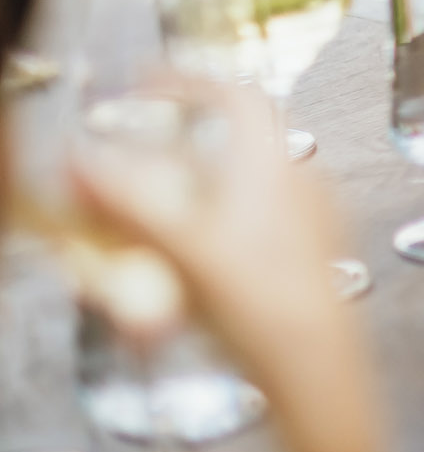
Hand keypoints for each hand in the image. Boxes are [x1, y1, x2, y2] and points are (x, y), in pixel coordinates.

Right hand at [72, 79, 347, 379]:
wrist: (317, 369)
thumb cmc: (267, 308)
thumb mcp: (183, 250)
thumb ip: (127, 203)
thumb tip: (78, 162)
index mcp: (274, 168)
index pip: (239, 96)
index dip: (191, 81)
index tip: (147, 83)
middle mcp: (297, 185)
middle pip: (232, 145)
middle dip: (170, 151)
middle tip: (125, 163)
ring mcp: (305, 223)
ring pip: (238, 188)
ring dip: (185, 194)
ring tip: (139, 216)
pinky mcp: (301, 261)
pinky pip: (248, 227)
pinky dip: (205, 231)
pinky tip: (179, 263)